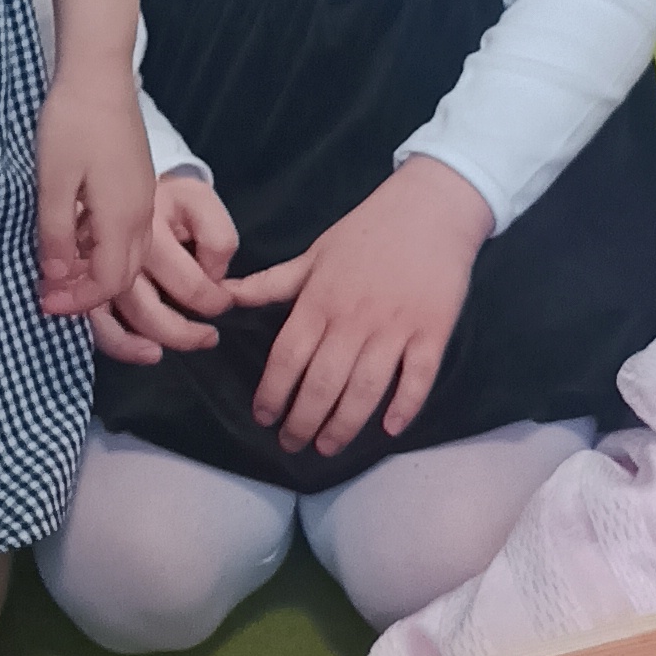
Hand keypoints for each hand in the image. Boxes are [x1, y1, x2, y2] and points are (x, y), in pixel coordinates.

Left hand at [35, 64, 154, 319]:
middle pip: (122, 274)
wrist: (99, 74)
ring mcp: (141, 198)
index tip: (44, 301)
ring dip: (95, 269)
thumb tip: (55, 276)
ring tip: (57, 266)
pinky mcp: (136, 183)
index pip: (108, 282)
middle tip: (49, 293)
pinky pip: (126, 231)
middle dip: (87, 292)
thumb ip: (55, 233)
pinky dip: (100, 246)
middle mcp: (140, 215)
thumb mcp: (53, 182)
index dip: (77, 301)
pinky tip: (72, 233)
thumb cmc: (72, 124)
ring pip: (127, 253)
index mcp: (122, 219)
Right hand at [91, 172, 239, 363]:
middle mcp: (117, 254)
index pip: (188, 283)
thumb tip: (212, 275)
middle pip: (146, 312)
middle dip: (181, 334)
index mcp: (148, 230)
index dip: (213, 300)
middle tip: (209, 338)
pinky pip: (95, 322)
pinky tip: (140, 350)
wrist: (121, 180)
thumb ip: (217, 236)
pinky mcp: (82, 280)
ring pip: (111, 322)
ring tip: (161, 354)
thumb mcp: (200, 201)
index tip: (225, 300)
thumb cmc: (168, 199)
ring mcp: (94, 269)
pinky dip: (115, 342)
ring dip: (136, 347)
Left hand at [232, 156, 492, 455]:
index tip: (263, 418)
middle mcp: (353, 319)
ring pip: (365, 390)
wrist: (430, 208)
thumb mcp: (313, 253)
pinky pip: (418, 378)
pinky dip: (404, 407)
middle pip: (322, 383)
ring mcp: (395, 328)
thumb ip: (270, 283)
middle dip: (302, 421)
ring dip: (344, 425)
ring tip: (326, 447)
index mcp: (319, 300)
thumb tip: (223, 296)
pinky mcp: (432, 331)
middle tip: (291, 445)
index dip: (272, 393)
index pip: (287, 358)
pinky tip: (388, 429)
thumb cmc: (367, 232)